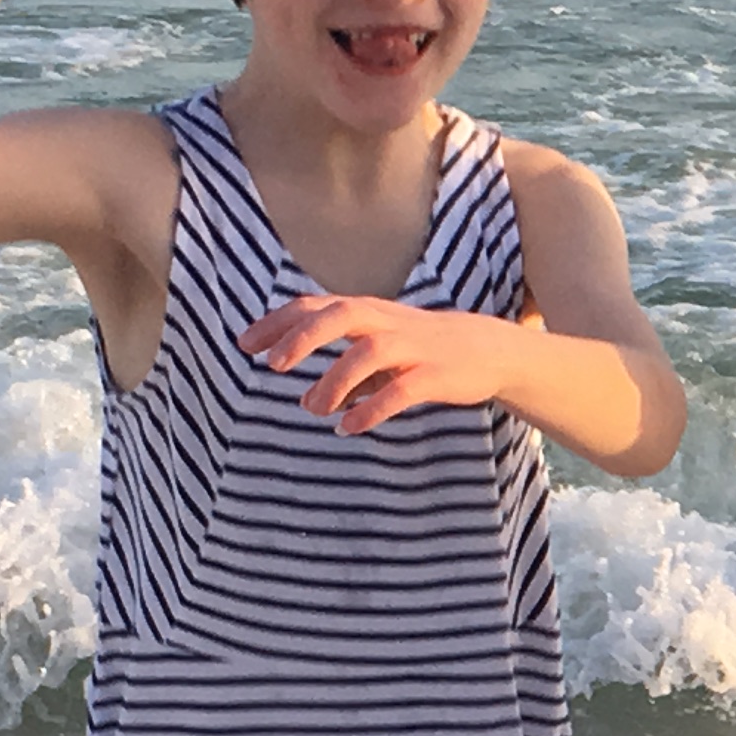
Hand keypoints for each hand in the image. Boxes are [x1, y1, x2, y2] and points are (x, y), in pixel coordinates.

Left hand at [242, 295, 523, 436]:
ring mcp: (413, 347)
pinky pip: (400, 389)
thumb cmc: (424, 349)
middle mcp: (387, 323)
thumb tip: (309, 402)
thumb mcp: (381, 348)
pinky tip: (349, 427)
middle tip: (274, 366)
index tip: (246, 345)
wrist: (490, 350)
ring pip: (368, 353)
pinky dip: (372, 408)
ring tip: (313, 409)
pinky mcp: (435, 375)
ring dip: (335, 380)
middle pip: (340, 316)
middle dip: (304, 338)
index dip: (278, 323)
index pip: (315, 307)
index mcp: (368, 312)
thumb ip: (344, 367)